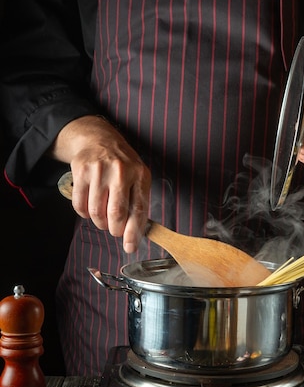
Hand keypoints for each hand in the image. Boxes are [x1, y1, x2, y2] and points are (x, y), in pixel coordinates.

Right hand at [52, 115, 151, 252]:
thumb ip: (138, 203)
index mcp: (140, 175)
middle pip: (116, 214)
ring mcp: (99, 170)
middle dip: (115, 229)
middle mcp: (121, 171)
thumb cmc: (122, 165)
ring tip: (103, 217)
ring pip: (97, 212)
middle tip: (114, 230)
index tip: (130, 247)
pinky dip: (85, 213)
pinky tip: (90, 207)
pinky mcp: (81, 171)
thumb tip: (134, 236)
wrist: (98, 139)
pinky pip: (80, 205)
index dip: (133, 233)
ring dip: (100, 222)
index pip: (138, 210)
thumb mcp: (138, 178)